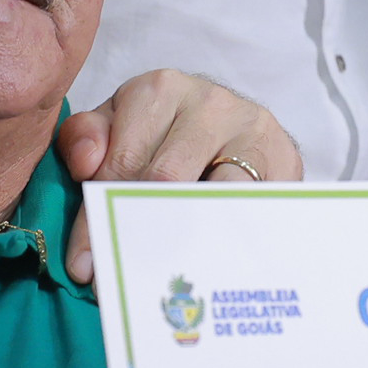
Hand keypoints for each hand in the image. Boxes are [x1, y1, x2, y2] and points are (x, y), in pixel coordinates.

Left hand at [58, 71, 300, 286]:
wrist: (248, 132)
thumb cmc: (174, 135)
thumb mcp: (124, 128)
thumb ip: (89, 138)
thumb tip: (85, 166)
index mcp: (158, 89)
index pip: (120, 160)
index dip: (96, 215)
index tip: (83, 265)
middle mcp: (207, 101)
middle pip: (162, 177)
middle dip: (133, 231)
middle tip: (115, 278)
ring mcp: (250, 127)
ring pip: (207, 191)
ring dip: (179, 237)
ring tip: (158, 274)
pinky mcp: (284, 157)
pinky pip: (248, 203)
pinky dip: (223, 234)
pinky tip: (204, 258)